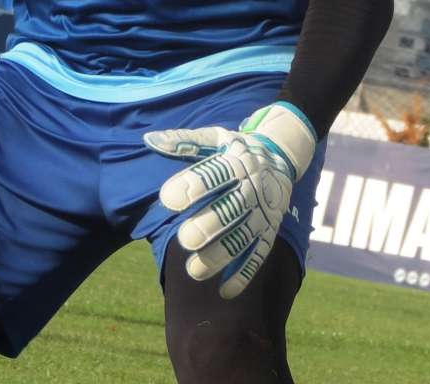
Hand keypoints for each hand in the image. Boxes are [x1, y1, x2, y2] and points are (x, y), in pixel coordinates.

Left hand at [144, 101, 315, 298]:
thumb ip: (183, 142)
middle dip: (209, 226)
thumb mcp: (215, 138)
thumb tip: (149, 141)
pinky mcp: (269, 232)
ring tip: (193, 271)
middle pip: (231, 209)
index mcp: (236, 161)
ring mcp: (263, 213)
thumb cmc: (236, 148)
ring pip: (243, 238)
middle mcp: (252, 188)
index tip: (168, 199)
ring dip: (220, 256)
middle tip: (185, 239)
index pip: (215, 173)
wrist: (280, 156)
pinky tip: (224, 290)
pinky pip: (259, 256)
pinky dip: (244, 275)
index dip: (192, 186)